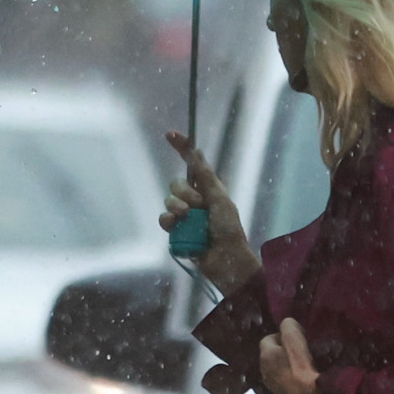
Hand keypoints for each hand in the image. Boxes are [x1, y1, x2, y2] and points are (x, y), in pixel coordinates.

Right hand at [162, 130, 263, 292]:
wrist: (225, 259)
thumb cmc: (229, 229)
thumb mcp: (220, 200)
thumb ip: (206, 177)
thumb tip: (197, 153)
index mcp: (208, 189)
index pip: (192, 165)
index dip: (182, 149)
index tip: (170, 135)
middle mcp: (195, 199)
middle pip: (176, 184)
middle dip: (184, 192)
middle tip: (198, 206)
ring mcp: (184, 216)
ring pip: (168, 200)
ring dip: (177, 207)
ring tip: (189, 218)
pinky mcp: (177, 231)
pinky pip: (164, 219)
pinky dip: (169, 221)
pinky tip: (176, 226)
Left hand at [251, 316, 323, 393]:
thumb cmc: (303, 370)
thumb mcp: (295, 341)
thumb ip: (289, 327)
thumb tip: (287, 325)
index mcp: (265, 356)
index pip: (268, 338)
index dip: (283, 335)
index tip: (298, 338)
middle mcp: (264, 370)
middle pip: (273, 354)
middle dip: (285, 349)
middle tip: (303, 350)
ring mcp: (272, 385)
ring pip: (279, 367)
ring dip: (289, 364)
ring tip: (306, 364)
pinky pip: (285, 380)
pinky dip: (292, 376)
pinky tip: (305, 378)